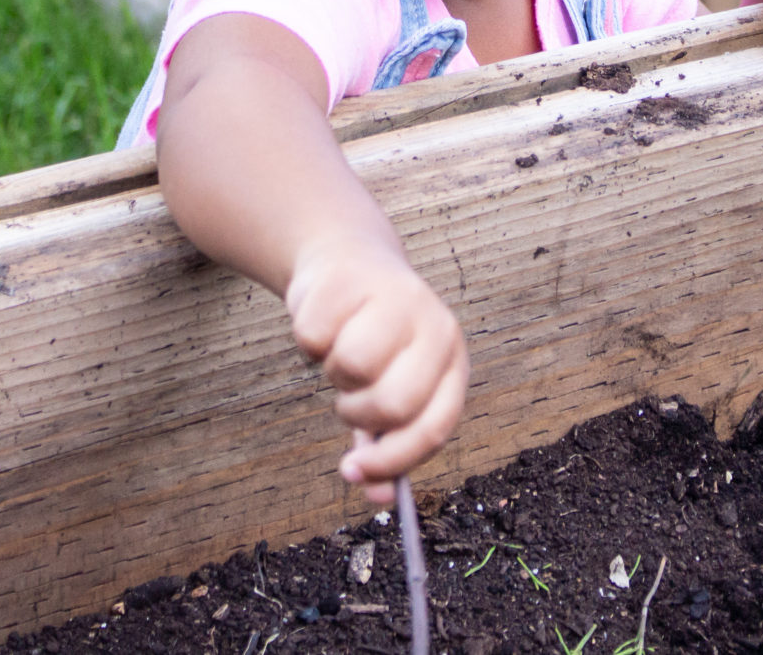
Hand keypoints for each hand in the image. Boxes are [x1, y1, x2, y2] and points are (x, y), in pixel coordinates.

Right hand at [286, 241, 469, 504]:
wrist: (347, 264)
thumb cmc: (373, 340)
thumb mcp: (391, 389)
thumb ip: (387, 445)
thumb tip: (378, 498)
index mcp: (453, 361)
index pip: (435, 426)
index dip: (395, 460)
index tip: (357, 475)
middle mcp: (434, 327)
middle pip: (394, 403)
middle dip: (358, 414)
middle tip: (347, 399)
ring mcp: (396, 298)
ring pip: (351, 368)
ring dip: (333, 375)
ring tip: (341, 354)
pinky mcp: (351, 281)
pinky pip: (314, 337)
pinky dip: (309, 342)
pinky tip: (325, 322)